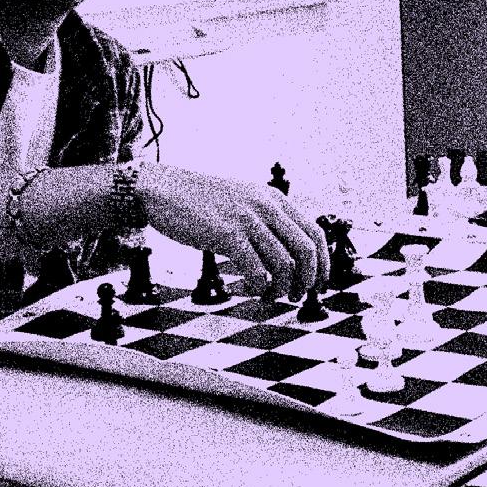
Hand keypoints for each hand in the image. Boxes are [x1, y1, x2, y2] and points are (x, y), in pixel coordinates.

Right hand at [136, 163, 329, 296]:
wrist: (163, 189)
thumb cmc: (200, 202)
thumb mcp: (242, 200)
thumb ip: (265, 219)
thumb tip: (286, 255)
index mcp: (274, 198)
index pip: (315, 233)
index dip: (322, 263)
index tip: (318, 283)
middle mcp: (266, 206)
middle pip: (307, 251)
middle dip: (308, 280)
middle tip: (296, 296)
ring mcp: (248, 220)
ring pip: (284, 265)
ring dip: (281, 289)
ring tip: (268, 297)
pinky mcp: (228, 235)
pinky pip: (256, 271)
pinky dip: (257, 288)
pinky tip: (247, 290)